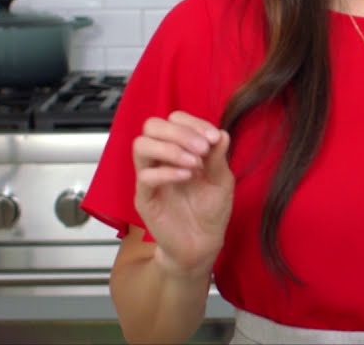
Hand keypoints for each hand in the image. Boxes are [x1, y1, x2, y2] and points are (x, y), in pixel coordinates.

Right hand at [132, 111, 233, 278]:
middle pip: (152, 126)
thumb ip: (218, 157)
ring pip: (141, 145)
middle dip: (179, 132)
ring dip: (170, 149)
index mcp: (180, 148)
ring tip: (194, 163)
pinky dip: (167, 172)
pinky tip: (187, 177)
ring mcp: (151, 177)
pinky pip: (145, 176)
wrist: (203, 244)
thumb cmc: (211, 211)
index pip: (174, 119)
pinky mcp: (145, 198)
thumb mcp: (221, 181)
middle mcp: (162, 159)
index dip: (193, 123)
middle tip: (202, 148)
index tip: (213, 137)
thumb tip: (222, 133)